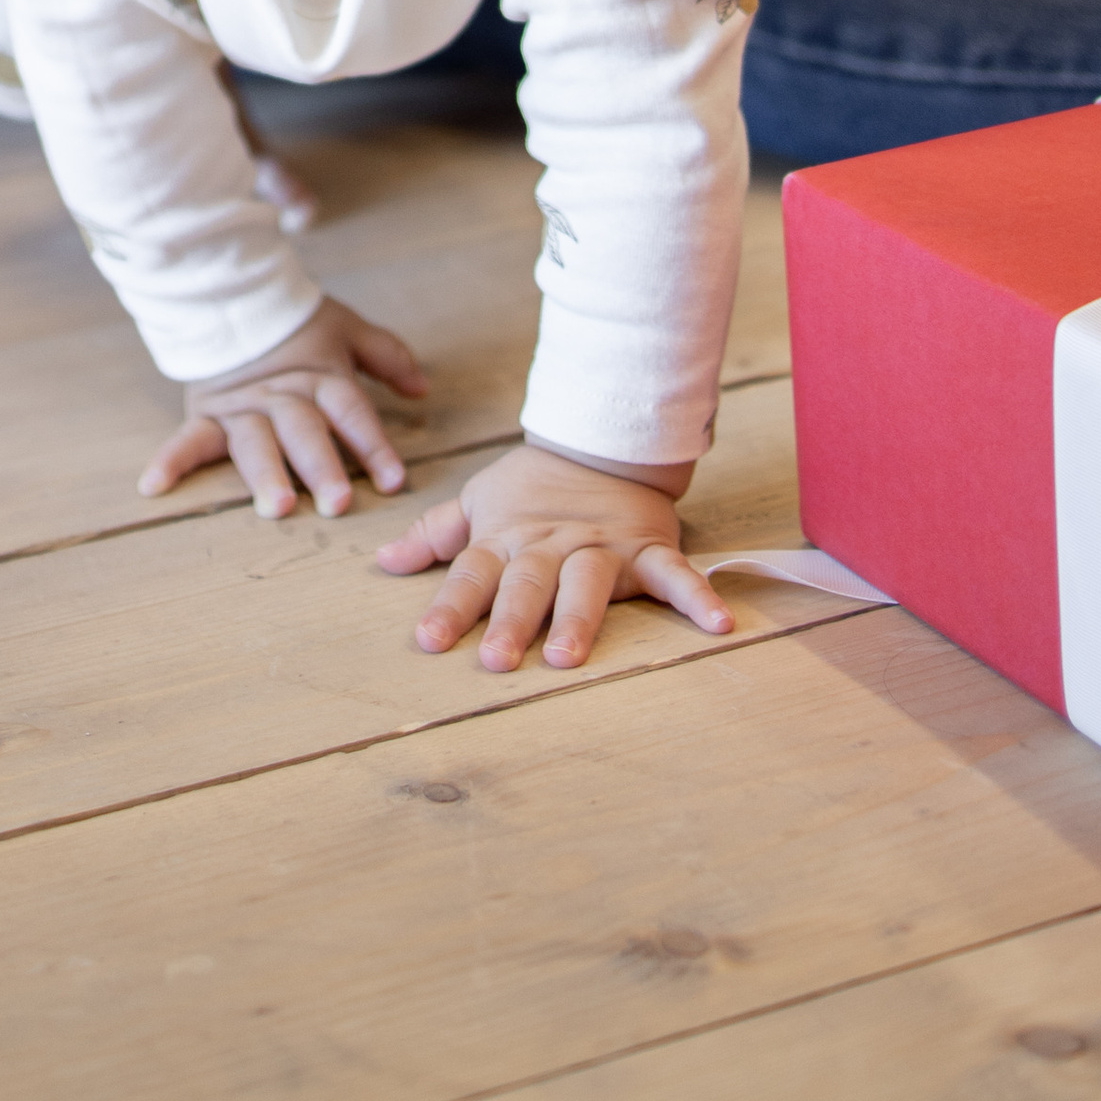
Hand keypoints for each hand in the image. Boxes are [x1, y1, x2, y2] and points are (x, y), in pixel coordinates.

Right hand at [139, 298, 427, 520]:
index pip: (351, 411)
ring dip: (265, 473)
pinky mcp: (206, 413)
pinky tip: (153, 486)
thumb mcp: (346, 330)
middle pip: (304, 431)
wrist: (231, 294)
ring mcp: (242, 407)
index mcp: (318, 375)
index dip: (373, 444)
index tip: (394, 480)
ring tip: (276, 506)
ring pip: (256, 442)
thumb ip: (386, 357)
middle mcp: (282, 395)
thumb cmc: (295, 323)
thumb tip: (423, 390)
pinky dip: (170, 460)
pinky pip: (187, 438)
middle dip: (322, 467)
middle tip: (338, 503)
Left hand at [377, 441, 730, 670]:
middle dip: (512, 622)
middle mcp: (551, 547)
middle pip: (527, 586)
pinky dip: (698, 596)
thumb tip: (383, 563)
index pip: (472, 575)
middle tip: (497, 660)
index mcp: (507, 539)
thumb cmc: (534, 485)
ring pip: (587, 584)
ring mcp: (601, 547)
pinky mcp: (648, 548)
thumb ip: (435, 536)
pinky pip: (675, 574)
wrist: (602, 439)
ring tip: (568, 658)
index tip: (429, 640)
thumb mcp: (480, 501)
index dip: (450, 606)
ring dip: (579, 619)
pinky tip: (718, 623)